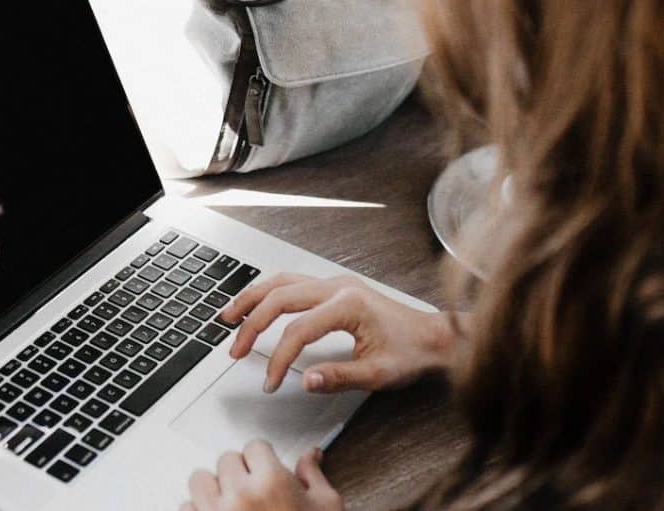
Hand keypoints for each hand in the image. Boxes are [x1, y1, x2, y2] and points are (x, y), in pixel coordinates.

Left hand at [182, 441, 343, 510]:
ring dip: (214, 489)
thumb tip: (310, 455)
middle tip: (253, 492)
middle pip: (226, 460)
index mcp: (272, 482)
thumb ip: (313, 477)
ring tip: (231, 504)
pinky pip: (185, 508)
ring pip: (200, 480)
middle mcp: (240, 495)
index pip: (255, 446)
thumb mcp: (327, 509)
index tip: (266, 470)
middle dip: (240, 472)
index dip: (263, 459)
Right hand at [220, 273, 455, 393]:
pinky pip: (292, 282)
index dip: (278, 358)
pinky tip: (256, 303)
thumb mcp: (378, 374)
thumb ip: (339, 377)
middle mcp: (338, 286)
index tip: (270, 381)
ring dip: (252, 298)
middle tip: (235, 350)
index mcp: (348, 305)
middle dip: (251, 324)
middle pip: (280, 297)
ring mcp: (335, 283)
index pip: (298, 330)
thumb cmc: (412, 353)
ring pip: (281, 281)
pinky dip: (268, 292)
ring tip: (229, 317)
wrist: (435, 336)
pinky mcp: (334, 287)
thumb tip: (305, 380)